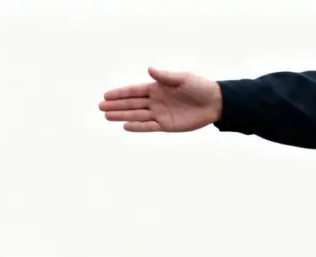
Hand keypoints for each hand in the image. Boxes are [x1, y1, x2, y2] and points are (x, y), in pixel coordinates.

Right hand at [99, 67, 222, 131]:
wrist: (215, 103)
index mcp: (157, 88)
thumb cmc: (199, 87)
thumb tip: (149, 70)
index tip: (106, 95)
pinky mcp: (167, 125)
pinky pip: (149, 126)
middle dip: (116, 105)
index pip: (134, 91)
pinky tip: (125, 126)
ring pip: (137, 115)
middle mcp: (156, 101)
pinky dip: (138, 126)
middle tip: (100, 107)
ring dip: (122, 116)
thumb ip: (165, 76)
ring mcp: (160, 114)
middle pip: (132, 104)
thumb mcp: (182, 78)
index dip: (120, 93)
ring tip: (107, 116)